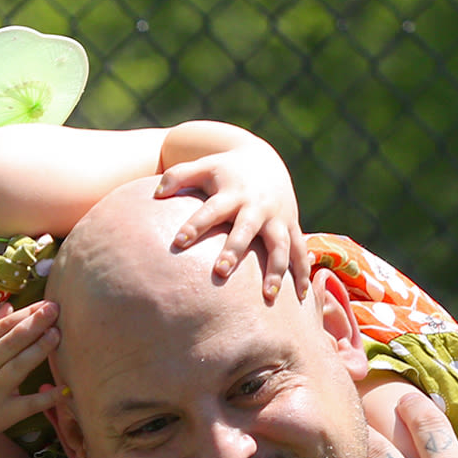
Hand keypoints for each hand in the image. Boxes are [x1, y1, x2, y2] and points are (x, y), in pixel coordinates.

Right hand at [0, 300, 62, 457]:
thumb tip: (9, 306)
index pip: (0, 328)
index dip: (22, 314)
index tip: (43, 304)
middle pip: (10, 343)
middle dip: (33, 325)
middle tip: (54, 310)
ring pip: (18, 368)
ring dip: (38, 350)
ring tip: (56, 334)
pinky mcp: (4, 414)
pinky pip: (28, 404)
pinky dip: (46, 397)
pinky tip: (63, 389)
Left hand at [158, 143, 308, 301]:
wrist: (265, 160)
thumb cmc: (225, 170)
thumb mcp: (202, 166)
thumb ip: (177, 177)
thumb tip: (155, 194)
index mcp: (233, 193)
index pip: (210, 210)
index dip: (194, 225)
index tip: (177, 242)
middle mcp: (256, 206)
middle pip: (245, 230)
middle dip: (234, 250)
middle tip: (219, 272)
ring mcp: (277, 217)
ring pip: (280, 246)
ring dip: (276, 270)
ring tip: (268, 295)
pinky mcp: (291, 226)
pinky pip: (300, 252)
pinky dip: (302, 273)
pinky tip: (299, 297)